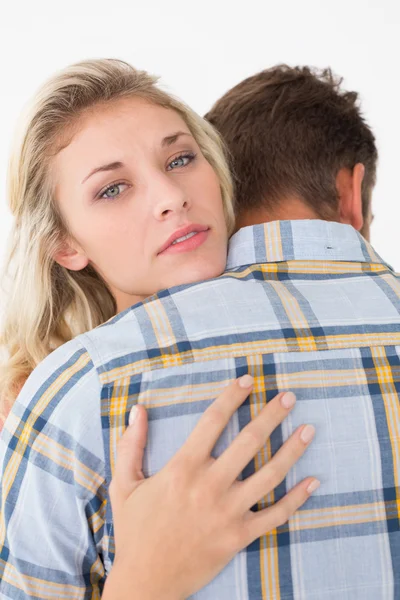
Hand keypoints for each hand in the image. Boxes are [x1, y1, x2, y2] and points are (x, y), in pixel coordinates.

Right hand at [102, 375, 317, 599]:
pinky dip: (297, 499)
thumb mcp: (124, 485)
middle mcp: (210, 485)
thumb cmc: (135, 531)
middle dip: (272, 415)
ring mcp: (228, 512)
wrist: (146, 583)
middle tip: (289, 396)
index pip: (213, 420)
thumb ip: (131, 445)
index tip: (248, 380)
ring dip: (292, 450)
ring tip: (309, 429)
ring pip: (269, 475)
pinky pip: (276, 515)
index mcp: (183, 468)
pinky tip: (313, 481)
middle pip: (249, 441)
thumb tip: (137, 409)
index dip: (232, 396)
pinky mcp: (239, 537)